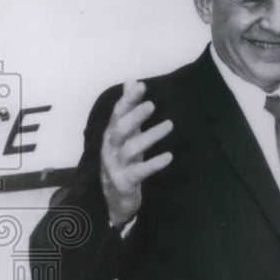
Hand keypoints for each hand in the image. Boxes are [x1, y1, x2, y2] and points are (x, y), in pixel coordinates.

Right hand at [100, 80, 172, 224]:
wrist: (115, 199)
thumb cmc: (123, 161)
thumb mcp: (127, 134)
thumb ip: (129, 108)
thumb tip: (132, 81)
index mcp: (111, 135)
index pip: (117, 114)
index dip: (128, 100)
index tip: (141, 86)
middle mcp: (110, 149)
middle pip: (119, 129)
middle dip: (134, 116)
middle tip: (151, 105)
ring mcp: (116, 166)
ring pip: (130, 149)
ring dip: (150, 136)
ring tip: (169, 125)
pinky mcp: (125, 182)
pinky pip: (140, 172)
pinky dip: (154, 164)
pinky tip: (169, 156)